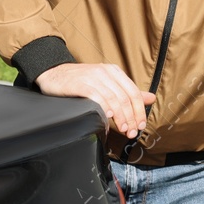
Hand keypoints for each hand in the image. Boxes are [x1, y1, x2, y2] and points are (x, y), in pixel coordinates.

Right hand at [35, 63, 155, 138]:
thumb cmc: (80, 81)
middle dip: (131, 118)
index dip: (139, 111)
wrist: (53, 73)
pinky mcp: (80, 83)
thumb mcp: (106, 83)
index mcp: (115, 72)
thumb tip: (150, 98)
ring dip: (120, 117)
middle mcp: (105, 72)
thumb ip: (128, 91)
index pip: (134, 93)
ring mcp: (92, 77)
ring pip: (113, 99)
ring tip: (122, 129)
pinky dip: (104, 109)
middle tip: (131, 132)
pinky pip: (96, 97)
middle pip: (125, 98)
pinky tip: (107, 118)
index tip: (140, 125)